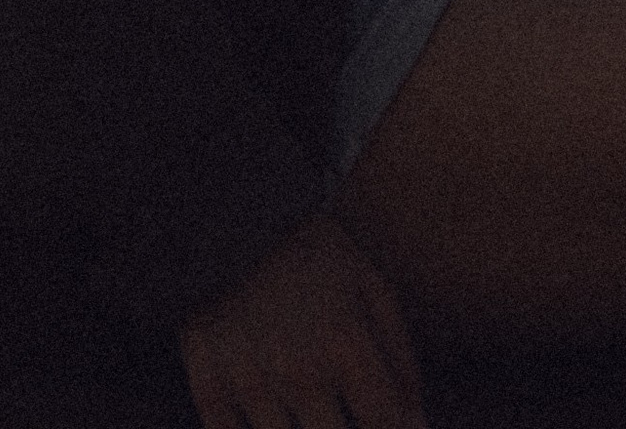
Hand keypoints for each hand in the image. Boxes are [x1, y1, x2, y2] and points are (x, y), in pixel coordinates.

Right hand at [178, 209, 425, 428]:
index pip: (385, 422)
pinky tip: (270, 406)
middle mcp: (299, 368)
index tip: (384, 416)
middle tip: (338, 403)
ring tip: (304, 397)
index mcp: (343, 340)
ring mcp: (250, 381)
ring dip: (302, 427)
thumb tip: (416, 421)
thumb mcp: (368, 283)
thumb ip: (399, 356)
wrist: (227, 217)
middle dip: (346, 427)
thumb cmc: (309, 253)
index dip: (394, 427)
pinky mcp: (208, 385)